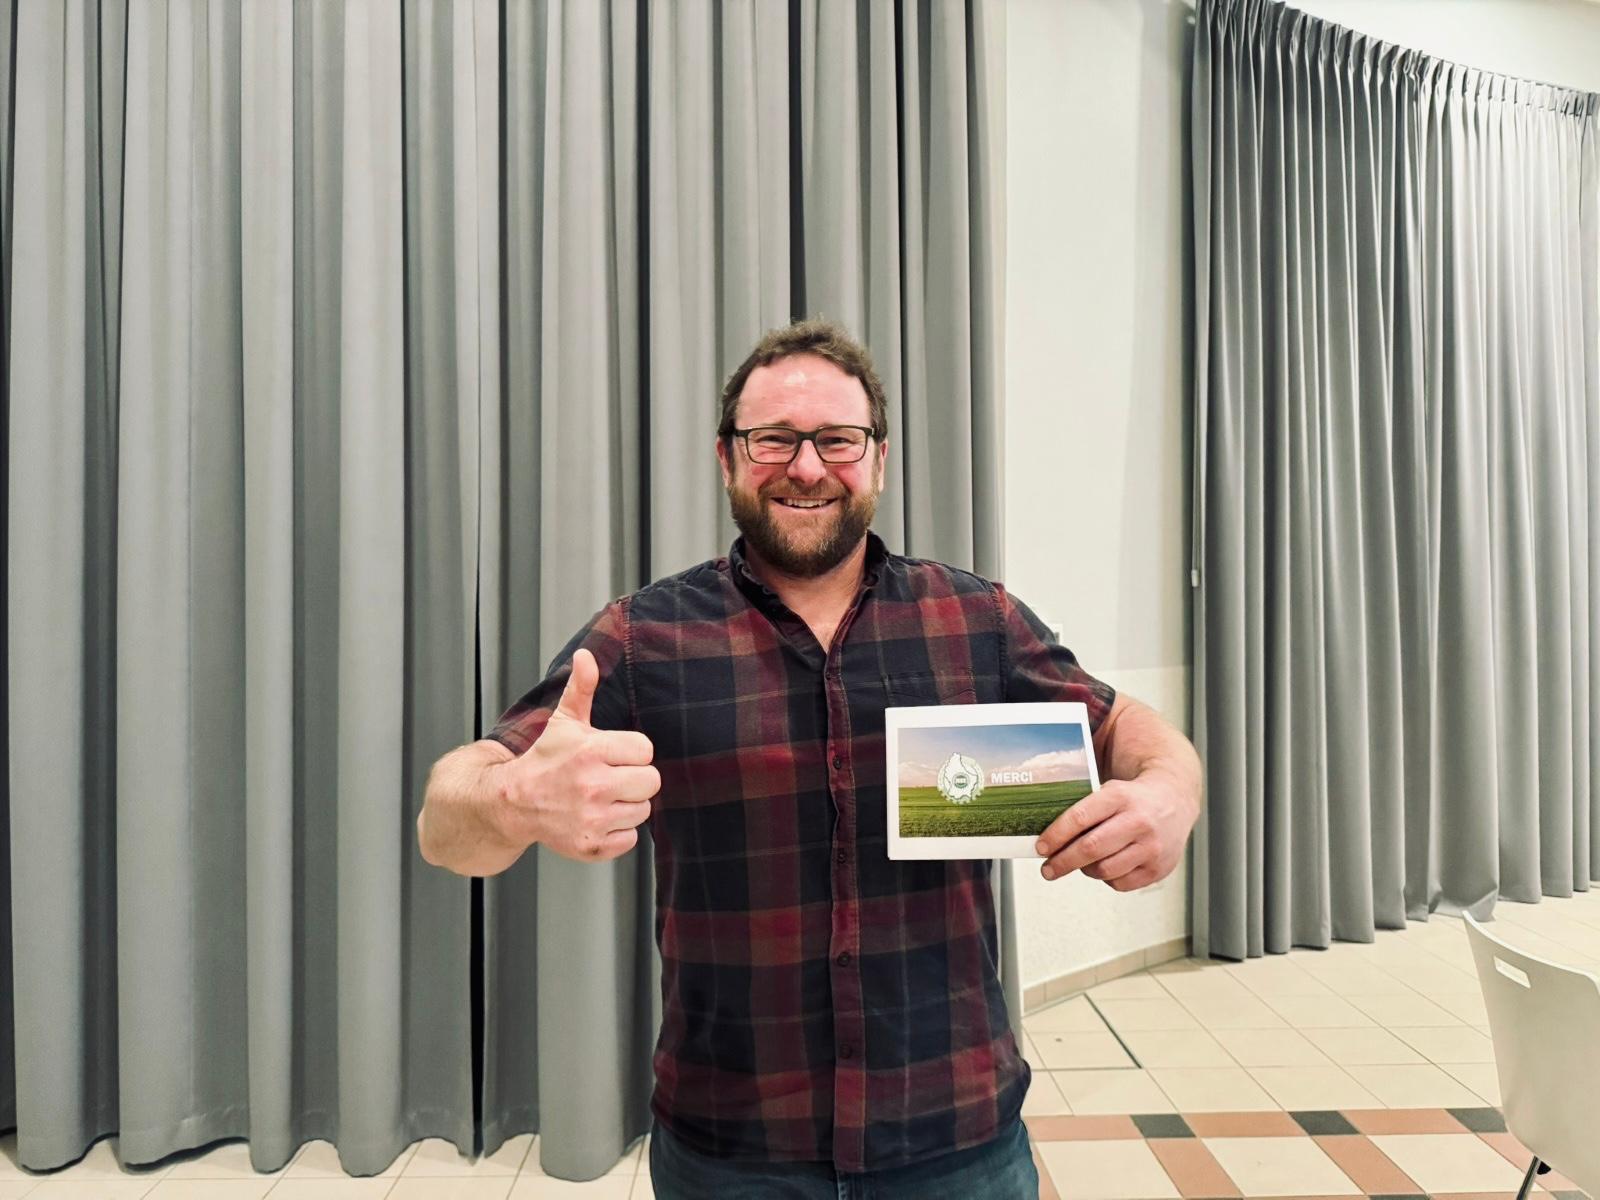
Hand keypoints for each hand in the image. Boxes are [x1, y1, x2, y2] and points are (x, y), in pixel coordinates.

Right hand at [491, 648, 659, 861]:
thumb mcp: (564, 721)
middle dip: (634, 777)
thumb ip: (582, 688)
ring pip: (643, 810)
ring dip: (627, 805)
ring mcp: (592, 819)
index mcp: (591, 751)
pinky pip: (630, 839)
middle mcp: (593, 786)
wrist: (511, 802)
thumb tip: (586, 656)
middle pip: (651, 781)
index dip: (630, 751)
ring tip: (601, 797)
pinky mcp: (591, 846)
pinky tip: (598, 818)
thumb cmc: (544, 760)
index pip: (645, 749)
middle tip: (610, 777)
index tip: (611, 754)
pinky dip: (618, 832)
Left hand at [1033, 771, 1197, 890]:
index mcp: (1120, 797)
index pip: (1080, 818)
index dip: (1055, 835)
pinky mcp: (1158, 868)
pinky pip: (1120, 883)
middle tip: (1047, 869)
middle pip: (1090, 849)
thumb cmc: (1133, 798)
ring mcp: (1151, 847)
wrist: (1175, 799)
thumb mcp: (1109, 790)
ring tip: (1080, 863)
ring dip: (1085, 870)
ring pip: (1104, 870)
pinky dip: (1107, 878)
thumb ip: (1083, 809)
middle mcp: (1138, 821)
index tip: (1041, 847)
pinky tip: (1106, 866)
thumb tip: (1048, 838)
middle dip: (1062, 862)